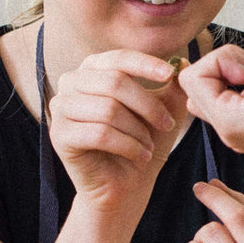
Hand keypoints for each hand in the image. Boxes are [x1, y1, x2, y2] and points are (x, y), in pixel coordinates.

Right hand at [49, 49, 186, 221]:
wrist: (127, 184)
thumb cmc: (143, 141)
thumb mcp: (165, 112)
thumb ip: (173, 87)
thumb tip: (183, 62)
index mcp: (92, 69)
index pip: (118, 58)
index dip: (145, 65)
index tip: (170, 74)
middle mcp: (70, 83)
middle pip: (114, 82)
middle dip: (148, 105)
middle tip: (167, 125)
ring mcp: (60, 108)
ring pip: (108, 109)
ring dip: (138, 130)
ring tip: (148, 145)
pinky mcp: (59, 136)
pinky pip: (100, 134)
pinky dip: (128, 145)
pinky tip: (140, 155)